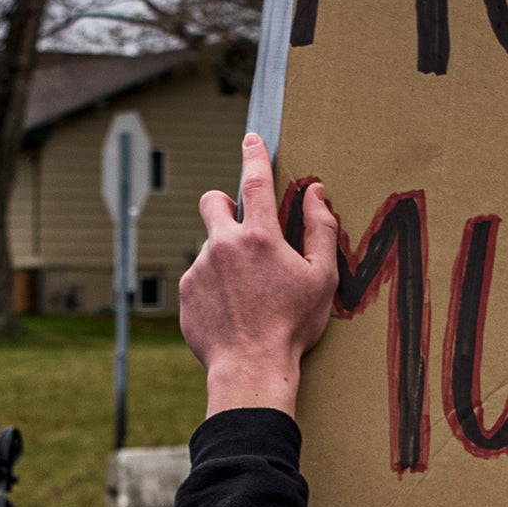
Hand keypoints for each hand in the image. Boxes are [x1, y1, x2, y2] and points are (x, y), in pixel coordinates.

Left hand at [180, 131, 337, 418]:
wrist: (251, 368)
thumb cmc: (292, 326)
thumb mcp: (322, 278)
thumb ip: (320, 229)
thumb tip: (316, 193)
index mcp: (260, 237)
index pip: (255, 180)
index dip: (253, 154)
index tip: (250, 138)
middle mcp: (223, 245)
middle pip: (212, 201)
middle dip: (222, 203)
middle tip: (239, 225)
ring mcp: (199, 268)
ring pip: (210, 248)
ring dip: (226, 260)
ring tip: (247, 296)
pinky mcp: (185, 293)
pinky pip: (199, 279)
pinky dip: (214, 288)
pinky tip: (231, 312)